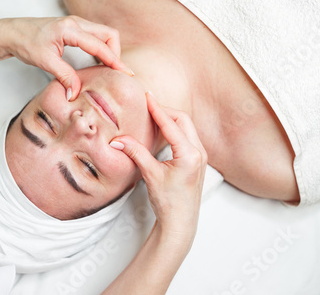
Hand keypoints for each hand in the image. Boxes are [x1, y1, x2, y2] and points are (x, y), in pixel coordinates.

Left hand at [0, 16, 133, 99]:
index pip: (100, 46)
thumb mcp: (45, 62)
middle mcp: (76, 22)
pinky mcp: (74, 28)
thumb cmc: (25, 43)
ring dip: (109, 50)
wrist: (12, 33)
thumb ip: (64, 76)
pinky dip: (102, 48)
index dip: (115, 61)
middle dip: (116, 53)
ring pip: (104, 34)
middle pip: (109, 34)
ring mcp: (76, 23)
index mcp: (70, 29)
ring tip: (108, 70)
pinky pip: (96, 36)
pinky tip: (98, 62)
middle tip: (115, 72)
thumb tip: (75, 93)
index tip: (126, 74)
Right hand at [110, 92, 206, 245]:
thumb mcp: (150, 175)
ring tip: (152, 114)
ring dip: (170, 119)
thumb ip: (136, 153)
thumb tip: (118, 139)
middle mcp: (199, 152)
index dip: (157, 109)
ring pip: (186, 126)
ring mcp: (200, 156)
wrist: (180, 222)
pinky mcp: (196, 160)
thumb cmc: (168, 202)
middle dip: (164, 110)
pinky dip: (174, 128)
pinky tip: (161, 129)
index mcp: (190, 154)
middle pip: (182, 120)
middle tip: (147, 104)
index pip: (171, 124)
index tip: (146, 97)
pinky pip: (187, 136)